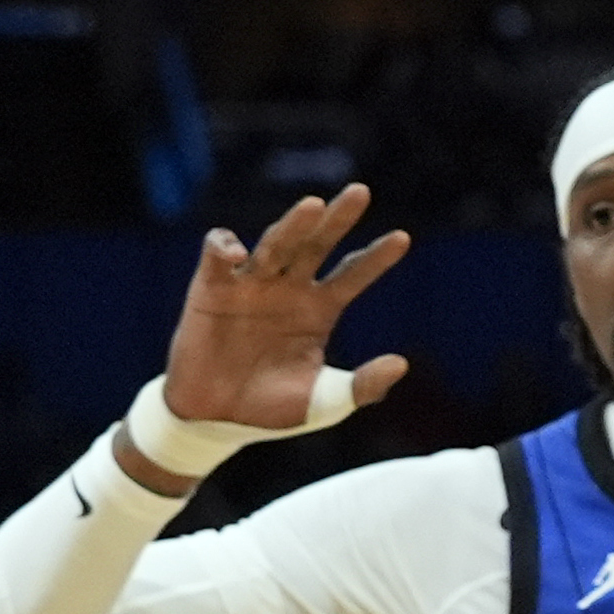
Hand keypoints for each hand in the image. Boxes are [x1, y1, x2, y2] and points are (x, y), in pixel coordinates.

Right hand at [165, 184, 411, 429]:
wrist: (216, 421)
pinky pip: (218, 255)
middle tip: (361, 192)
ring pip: (276, 243)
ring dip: (293, 224)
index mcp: (319, 309)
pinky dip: (225, 246)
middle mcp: (288, 288)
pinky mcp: (211, 288)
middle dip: (339, 219)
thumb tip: (402, 364)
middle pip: (318, 245)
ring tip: (314, 206)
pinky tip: (238, 251)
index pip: (353, 274)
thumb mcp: (325, 402)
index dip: (377, 258)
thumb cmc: (271, 410)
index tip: (403, 239)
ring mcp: (251, 284)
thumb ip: (363, 385)